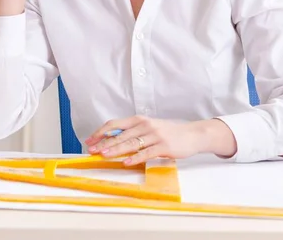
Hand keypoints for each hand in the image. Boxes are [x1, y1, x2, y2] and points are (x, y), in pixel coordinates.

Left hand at [85, 116, 236, 165]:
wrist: (192, 134)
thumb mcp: (149, 128)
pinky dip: (135, 158)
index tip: (90, 140)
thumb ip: (133, 132)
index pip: (115, 124)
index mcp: (139, 120)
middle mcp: (145, 125)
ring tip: (104, 155)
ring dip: (116, 150)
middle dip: (104, 143)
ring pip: (131, 143)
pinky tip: (126, 162)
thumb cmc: (168, 132)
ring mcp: (154, 135)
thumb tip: (111, 141)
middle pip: (120, 134)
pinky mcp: (164, 146)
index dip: (101, 132)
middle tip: (92, 150)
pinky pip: (146, 153)